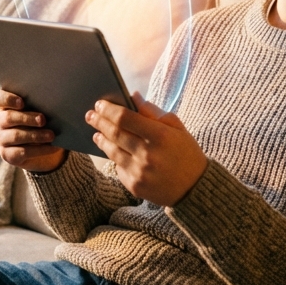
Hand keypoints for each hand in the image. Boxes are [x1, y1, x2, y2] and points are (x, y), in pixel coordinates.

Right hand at [0, 89, 66, 172]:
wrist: (47, 146)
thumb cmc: (44, 122)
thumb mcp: (43, 111)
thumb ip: (42, 105)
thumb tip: (53, 103)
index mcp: (7, 105)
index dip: (7, 99)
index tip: (22, 102)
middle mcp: (0, 121)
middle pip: (7, 117)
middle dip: (26, 118)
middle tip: (43, 119)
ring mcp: (2, 138)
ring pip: (15, 136)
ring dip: (35, 135)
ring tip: (51, 135)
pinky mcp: (8, 154)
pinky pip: (22, 152)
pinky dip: (39, 150)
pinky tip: (52, 147)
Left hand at [86, 93, 208, 206]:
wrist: (195, 188)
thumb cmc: (186, 153)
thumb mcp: (176, 127)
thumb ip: (153, 111)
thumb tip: (133, 96)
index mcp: (160, 136)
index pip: (125, 118)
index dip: (109, 109)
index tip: (99, 104)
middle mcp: (148, 154)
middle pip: (115, 133)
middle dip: (99, 122)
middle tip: (90, 115)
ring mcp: (140, 172)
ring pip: (112, 151)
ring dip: (102, 140)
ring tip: (97, 133)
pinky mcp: (134, 186)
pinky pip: (118, 168)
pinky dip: (115, 158)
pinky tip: (114, 151)